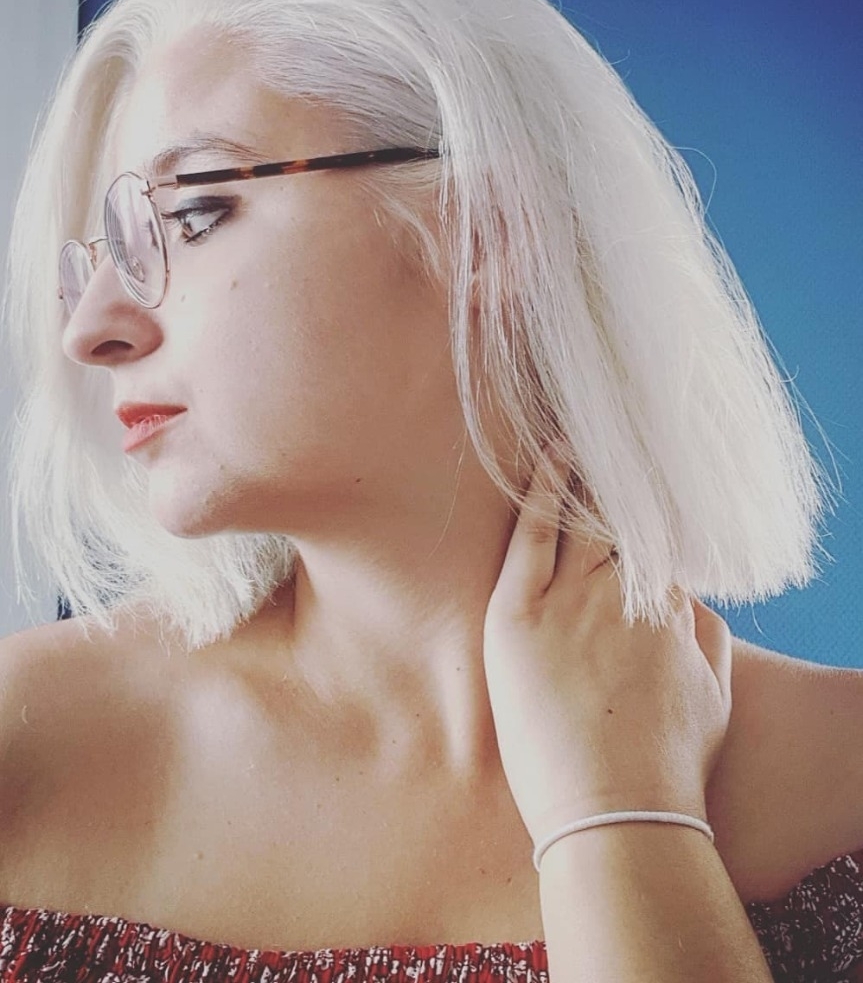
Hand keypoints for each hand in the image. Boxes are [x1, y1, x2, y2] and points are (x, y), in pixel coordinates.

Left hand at [483, 445, 732, 848]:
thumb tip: (688, 595)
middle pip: (621, 518)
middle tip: (612, 450)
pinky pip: (531, 533)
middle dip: (620, 486)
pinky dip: (541, 490)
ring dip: (584, 475)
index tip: (642, 492)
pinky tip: (549, 456)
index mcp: (669, 607)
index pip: (658, 540)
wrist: (617, 815)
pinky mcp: (519, 615)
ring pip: (580, 517)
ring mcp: (571, 599)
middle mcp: (623, 592)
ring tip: (582, 437)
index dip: (650, 514)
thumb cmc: (668, 765)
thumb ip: (708, 634)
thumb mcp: (715, 695)